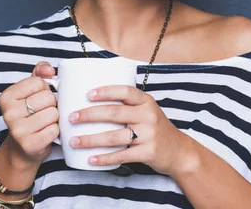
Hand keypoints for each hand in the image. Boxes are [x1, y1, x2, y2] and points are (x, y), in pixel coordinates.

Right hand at [0, 61, 58, 166]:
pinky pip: (54, 130)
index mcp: (7, 97)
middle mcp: (9, 114)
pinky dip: (55, 131)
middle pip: (47, 97)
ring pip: (53, 113)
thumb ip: (40, 72)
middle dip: (51, 103)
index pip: (39, 82)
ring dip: (54, 118)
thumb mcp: (31, 89)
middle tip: (42, 112)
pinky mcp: (29, 145)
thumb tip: (49, 70)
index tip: (36, 98)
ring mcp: (18, 131)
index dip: (44, 89)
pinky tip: (45, 133)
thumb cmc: (30, 113)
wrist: (23, 147)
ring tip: (44, 122)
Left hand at [67, 84, 186, 176]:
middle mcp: (148, 115)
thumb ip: (128, 105)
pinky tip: (91, 159)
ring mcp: (148, 134)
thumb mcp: (147, 110)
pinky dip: (104, 158)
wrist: (178, 151)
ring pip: (114, 136)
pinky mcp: (147, 153)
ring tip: (74, 140)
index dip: (106, 91)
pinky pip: (121, 156)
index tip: (87, 94)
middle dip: (90, 115)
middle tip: (72, 117)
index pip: (125, 91)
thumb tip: (95, 100)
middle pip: (114, 112)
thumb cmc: (155, 127)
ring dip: (91, 139)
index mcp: (146, 101)